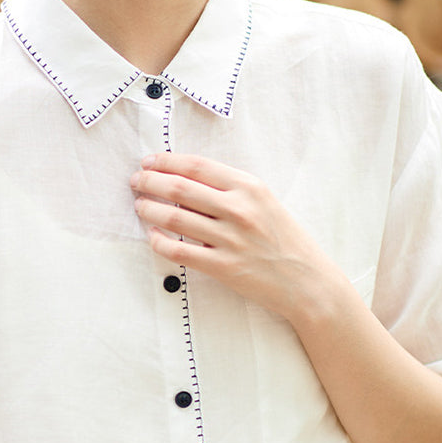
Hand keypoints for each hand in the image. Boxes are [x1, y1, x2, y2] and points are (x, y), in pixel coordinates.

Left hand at [130, 153, 341, 320]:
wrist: (306, 281)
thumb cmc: (285, 240)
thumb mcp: (264, 202)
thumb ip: (231, 190)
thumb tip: (187, 179)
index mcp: (249, 187)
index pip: (197, 166)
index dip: (166, 161)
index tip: (148, 162)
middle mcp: (239, 209)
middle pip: (180, 188)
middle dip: (150, 182)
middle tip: (135, 182)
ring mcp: (230, 239)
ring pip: (174, 217)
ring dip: (149, 209)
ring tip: (139, 206)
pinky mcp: (223, 267)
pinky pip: (179, 251)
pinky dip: (159, 242)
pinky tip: (152, 236)